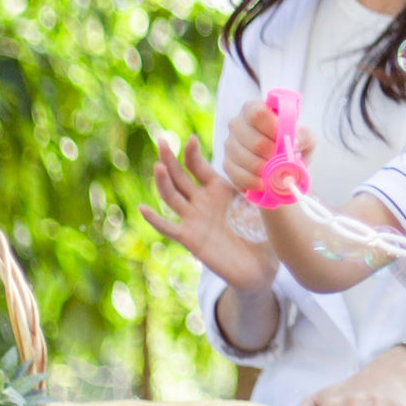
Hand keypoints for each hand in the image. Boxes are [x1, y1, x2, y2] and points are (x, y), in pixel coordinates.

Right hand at [139, 138, 275, 292]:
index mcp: (219, 189)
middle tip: (162, 142)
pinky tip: (143, 209)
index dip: (192, 154)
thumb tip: (262, 166)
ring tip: (158, 167)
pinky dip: (155, 219)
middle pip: (180, 177)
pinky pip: (169, 228)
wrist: (259, 267)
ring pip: (172, 197)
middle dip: (170, 159)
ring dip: (164, 182)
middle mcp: (202, 201)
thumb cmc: (262, 233)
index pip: (199, 167)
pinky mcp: (190, 238)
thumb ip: (254, 187)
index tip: (191, 138)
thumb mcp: (258, 205)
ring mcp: (194, 219)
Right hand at [224, 98, 315, 190]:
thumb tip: (294, 141)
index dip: (272, 128)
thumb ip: (304, 136)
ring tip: (276, 171)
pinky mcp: (227, 164)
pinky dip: (253, 181)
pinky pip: (237, 174)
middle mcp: (237, 124)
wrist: (283, 163)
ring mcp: (230, 144)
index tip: (284, 139)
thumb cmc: (293, 143)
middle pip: (253, 140)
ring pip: (245, 159)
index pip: (258, 114)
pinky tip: (264, 183)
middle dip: (272, 154)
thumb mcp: (305, 137)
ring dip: (264, 169)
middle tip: (282, 160)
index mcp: (254, 109)